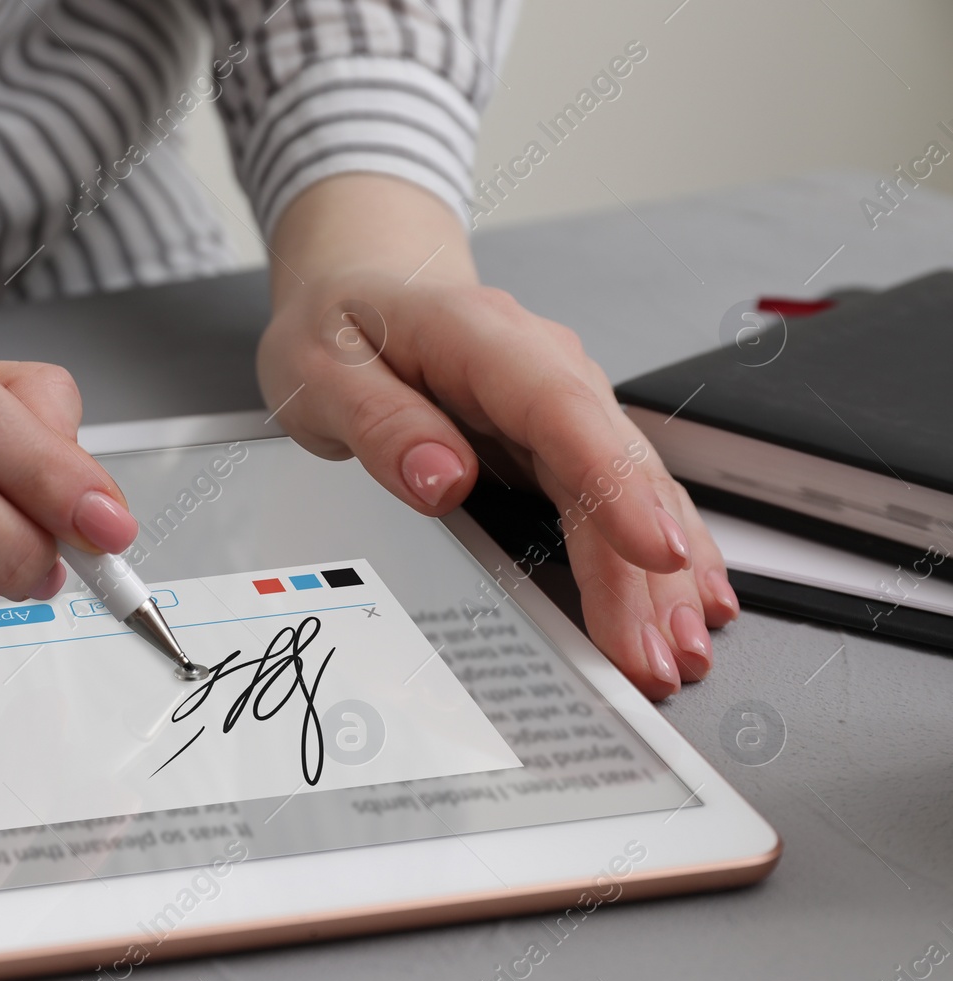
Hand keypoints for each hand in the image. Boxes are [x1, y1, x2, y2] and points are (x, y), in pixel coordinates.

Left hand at [262, 176, 737, 699]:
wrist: (362, 286)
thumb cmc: (342, 325)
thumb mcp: (321, 371)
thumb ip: (380, 423)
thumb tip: (442, 479)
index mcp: (482, 336)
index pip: (562, 411)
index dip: (614, 484)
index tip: (652, 550)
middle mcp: (542, 366)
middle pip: (610, 470)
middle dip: (642, 570)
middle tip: (652, 658)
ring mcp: (562, 402)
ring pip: (632, 490)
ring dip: (664, 575)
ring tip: (681, 652)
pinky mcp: (565, 437)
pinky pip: (625, 493)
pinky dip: (662, 549)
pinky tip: (696, 597)